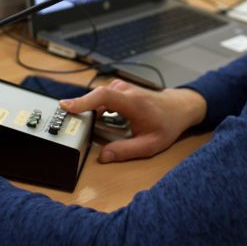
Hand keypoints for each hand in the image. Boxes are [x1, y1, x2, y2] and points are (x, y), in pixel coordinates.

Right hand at [59, 79, 206, 162]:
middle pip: (97, 95)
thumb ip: (126, 151)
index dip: (84, 101)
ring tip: (81, 122)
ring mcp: (124, 88)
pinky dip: (96, 106)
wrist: (179, 108)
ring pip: (99, 96)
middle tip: (69, 121)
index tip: (67, 106)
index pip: (104, 96)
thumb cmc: (167, 125)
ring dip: (89, 108)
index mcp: (133, 103)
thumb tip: (103, 157)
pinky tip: (96, 118)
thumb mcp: (150, 144)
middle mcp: (127, 91)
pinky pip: (103, 96)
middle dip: (81, 107)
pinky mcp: (121, 90)